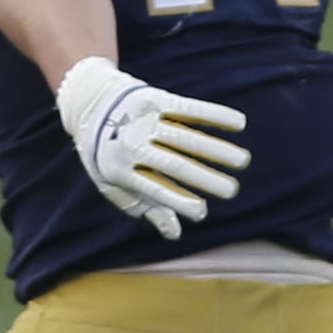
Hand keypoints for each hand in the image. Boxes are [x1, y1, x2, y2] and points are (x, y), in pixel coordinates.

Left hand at [53, 54, 251, 237]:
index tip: (201, 212)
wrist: (89, 102)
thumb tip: (175, 233)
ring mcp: (145, 120)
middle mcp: (132, 144)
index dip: (178, 202)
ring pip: (187, 138)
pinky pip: (191, 109)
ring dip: (217, 149)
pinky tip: (239, 123)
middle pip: (175, 164)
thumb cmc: (108, 153)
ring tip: (242, 161)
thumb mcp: (114, 183)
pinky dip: (216, 115)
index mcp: (120, 170)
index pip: (154, 189)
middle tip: (231, 191)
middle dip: (205, 178)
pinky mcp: (157, 99)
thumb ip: (145, 206)